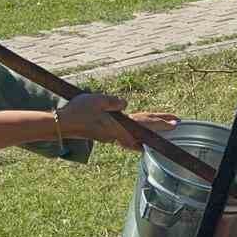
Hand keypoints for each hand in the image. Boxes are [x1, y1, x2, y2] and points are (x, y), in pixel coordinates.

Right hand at [57, 93, 178, 150]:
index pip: (145, 123)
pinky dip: (137, 134)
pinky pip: (127, 135)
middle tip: (176, 123)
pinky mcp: (106, 135)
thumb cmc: (77, 112)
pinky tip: (139, 136)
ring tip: (162, 127)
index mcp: (118, 126)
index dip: (160, 123)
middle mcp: (117, 134)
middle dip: (160, 126)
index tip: (175, 123)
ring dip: (150, 130)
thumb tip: (125, 105)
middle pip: (144, 129)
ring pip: (136, 134)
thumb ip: (113, 102)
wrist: (61, 124)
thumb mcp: (97, 100)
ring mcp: (112, 136)